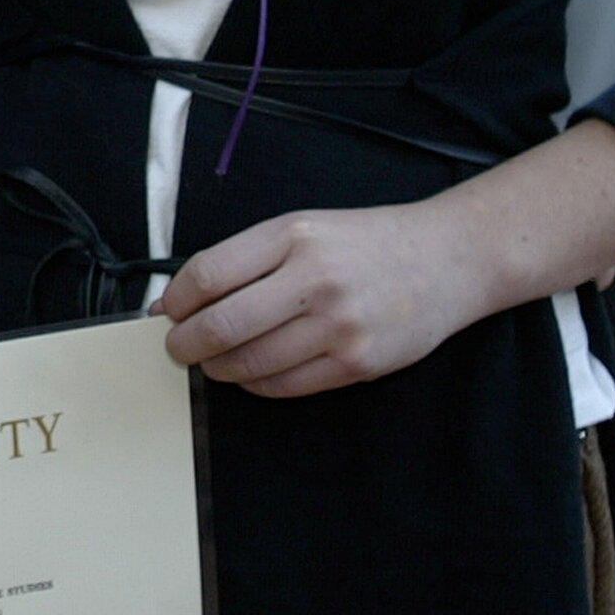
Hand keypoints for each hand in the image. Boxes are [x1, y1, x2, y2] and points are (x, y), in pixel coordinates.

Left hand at [153, 201, 497, 397]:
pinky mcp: (356, 363)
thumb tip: (176, 300)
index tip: (169, 310)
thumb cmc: (364, 243)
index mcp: (293, 236)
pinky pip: (285, 386)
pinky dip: (256, 384)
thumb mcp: (302, 229)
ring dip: (218, 369)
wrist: (445, 260)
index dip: (177, 300)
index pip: (208, 274)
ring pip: (250, 363)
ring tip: (214, 362)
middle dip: (185, 345)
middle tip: (178, 348)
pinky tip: (252, 372)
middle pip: (222, 325)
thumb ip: (242, 260)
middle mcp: (314, 279)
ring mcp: (338, 325)